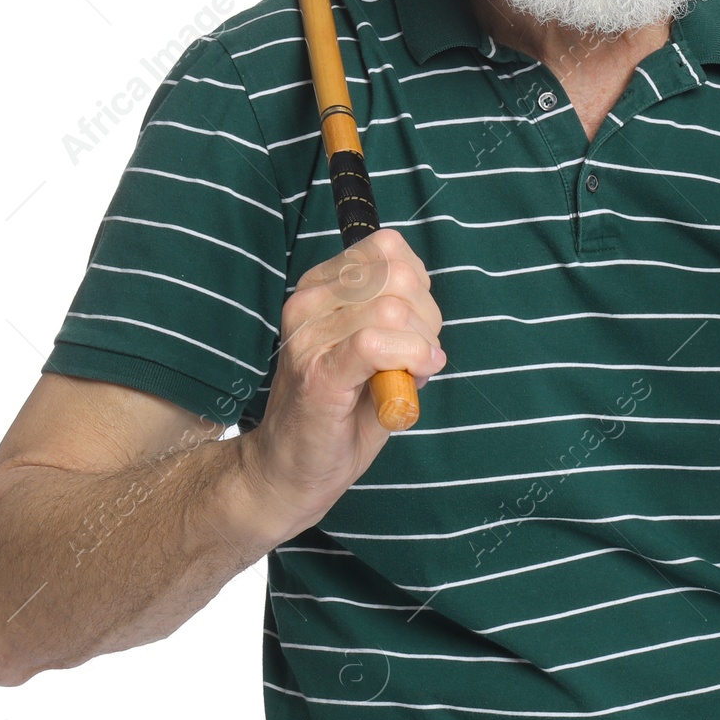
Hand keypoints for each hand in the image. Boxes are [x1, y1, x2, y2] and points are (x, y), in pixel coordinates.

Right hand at [240, 228, 444, 539]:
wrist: (291, 471)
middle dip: (427, 316)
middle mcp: (308, 303)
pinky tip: (411, 378)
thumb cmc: (340, 412)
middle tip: (419, 355)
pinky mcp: (318, 373)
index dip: (418, 282)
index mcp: (320, 288)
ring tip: (411, 372)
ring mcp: (309, 337)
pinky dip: (408, 357)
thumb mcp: (374, 349)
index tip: (416, 322)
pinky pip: (375, 343)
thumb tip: (427, 304)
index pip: (387, 248)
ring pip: (392, 308)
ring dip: (421, 343)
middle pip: (398, 275)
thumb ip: (399, 316)